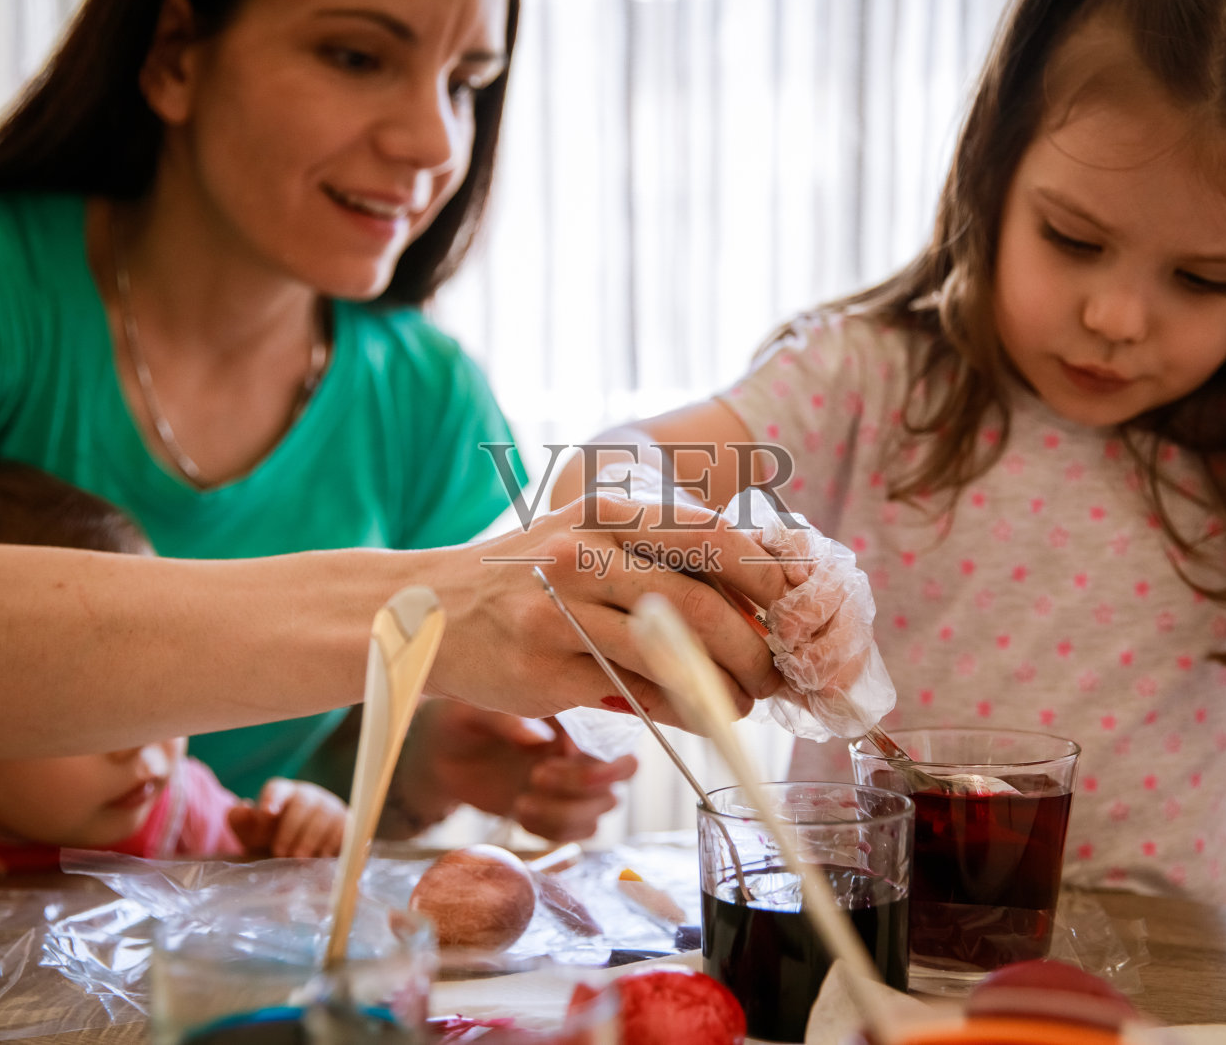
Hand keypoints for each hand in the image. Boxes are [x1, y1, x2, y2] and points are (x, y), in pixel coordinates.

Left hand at [227, 777, 347, 857]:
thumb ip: (240, 821)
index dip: (272, 798)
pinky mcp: (348, 823)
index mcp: (283, 794)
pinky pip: (344, 829)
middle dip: (291, 829)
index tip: (267, 813)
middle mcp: (309, 796)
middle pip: (303, 803)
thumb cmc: (273, 841)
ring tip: (300, 859)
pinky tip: (321, 857)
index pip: (277, 789)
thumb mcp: (252, 835)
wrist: (303, 855)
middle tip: (280, 852)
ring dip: (311, 839)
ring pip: (325, 815)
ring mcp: (330, 807)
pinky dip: (332, 844)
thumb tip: (243, 807)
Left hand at [400, 701, 638, 841]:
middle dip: (579, 786)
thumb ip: (509, 719)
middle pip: (615, 786)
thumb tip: (539, 740)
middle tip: (536, 775)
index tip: (560, 754)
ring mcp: (566, 789)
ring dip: (563, 815)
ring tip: (522, 801)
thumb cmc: (464, 720)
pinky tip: (519, 813)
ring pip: (597, 816)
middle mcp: (579, 757)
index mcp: (574, 724)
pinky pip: (573, 836)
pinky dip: (550, 831)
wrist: (439, 754)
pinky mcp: (550, 815)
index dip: (605, 761)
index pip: (618, 744)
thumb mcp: (477, 709)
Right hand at [425, 496, 788, 728]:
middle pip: (697, 600)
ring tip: (743, 703)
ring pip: (669, 653)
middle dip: (752, 645)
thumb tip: (751, 612)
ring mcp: (559, 609)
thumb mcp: (589, 542)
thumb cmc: (528, 579)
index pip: (710, 535)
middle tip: (774, 673)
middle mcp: (583, 551)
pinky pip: (630, 694)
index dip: (765, 576)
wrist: (429, 611)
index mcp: (606, 509)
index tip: (795, 608)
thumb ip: (659, 565)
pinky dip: (676, 710)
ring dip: (722, 687)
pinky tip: (696, 716)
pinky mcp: (544, 665)